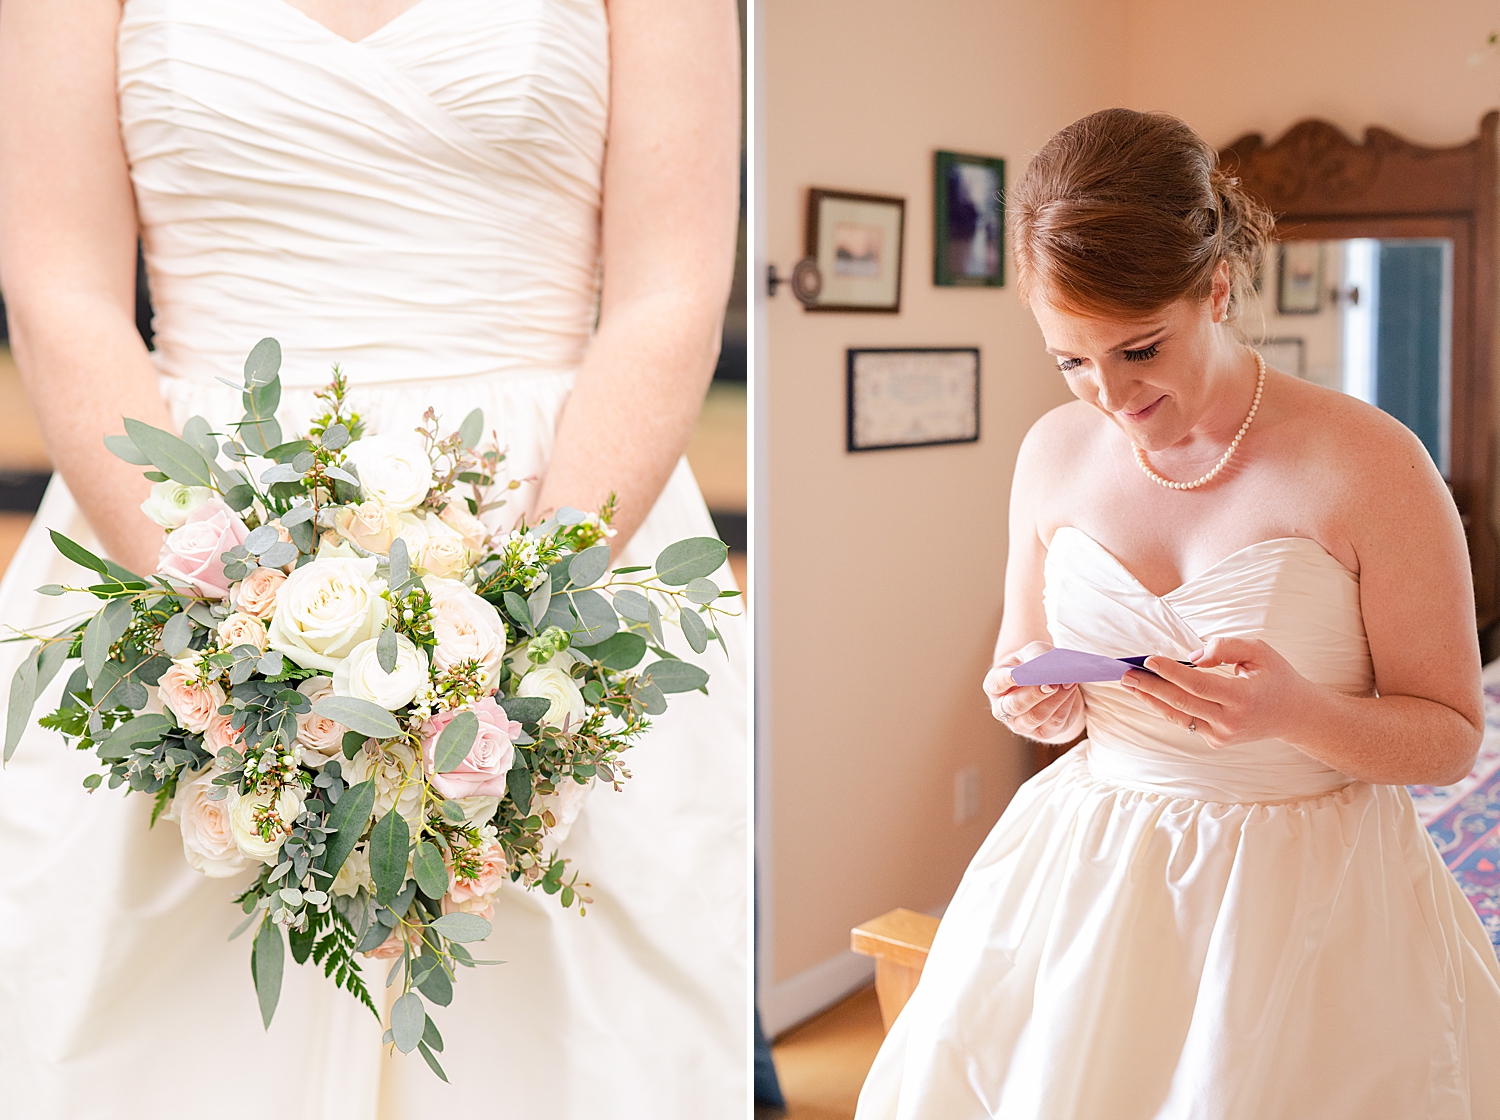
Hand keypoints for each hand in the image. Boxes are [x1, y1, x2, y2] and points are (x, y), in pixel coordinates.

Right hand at [982, 640, 1084, 740]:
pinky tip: (1070, 692)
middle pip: (1015, 706)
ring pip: (1035, 717)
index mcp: (995, 687)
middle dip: (1034, 694)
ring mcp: (1020, 724)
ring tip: (1067, 683)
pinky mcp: (1042, 733)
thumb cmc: (1035, 664)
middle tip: (1051, 683)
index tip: (1016, 674)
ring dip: (1054, 700)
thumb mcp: (1033, 652)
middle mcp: (1003, 709)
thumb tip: (1047, 671)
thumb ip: (1036, 656)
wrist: (1047, 681)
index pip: (996, 684)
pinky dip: (1064, 706)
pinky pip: (1053, 723)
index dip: (1005, 679)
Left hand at [1120, 636, 1314, 748]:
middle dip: (1151, 687)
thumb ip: (1226, 648)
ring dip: (1151, 699)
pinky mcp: (1217, 741)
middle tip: (1125, 674)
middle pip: (1182, 703)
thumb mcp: (1260, 652)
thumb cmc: (1276, 678)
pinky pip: (1187, 721)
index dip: (1171, 672)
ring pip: (1179, 716)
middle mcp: (1231, 721)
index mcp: (1244, 697)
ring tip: (1129, 684)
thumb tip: (1193, 658)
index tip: (1149, 660)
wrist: (1296, 715)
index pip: (1199, 684)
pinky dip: (1167, 707)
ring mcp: (1223, 735)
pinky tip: (1150, 694)